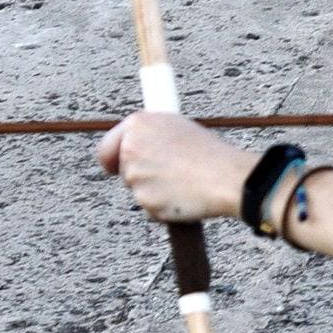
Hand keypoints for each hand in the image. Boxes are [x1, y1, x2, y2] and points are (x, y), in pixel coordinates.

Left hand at [95, 112, 256, 226]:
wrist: (226, 177)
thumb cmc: (210, 152)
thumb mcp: (179, 128)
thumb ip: (152, 135)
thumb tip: (145, 144)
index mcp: (138, 124)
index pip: (106, 147)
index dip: (111, 159)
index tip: (113, 167)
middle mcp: (130, 149)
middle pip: (123, 170)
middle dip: (141, 175)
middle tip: (169, 174)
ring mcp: (135, 176)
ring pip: (138, 189)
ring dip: (155, 191)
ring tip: (183, 182)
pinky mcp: (144, 201)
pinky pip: (150, 207)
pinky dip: (163, 206)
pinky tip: (183, 195)